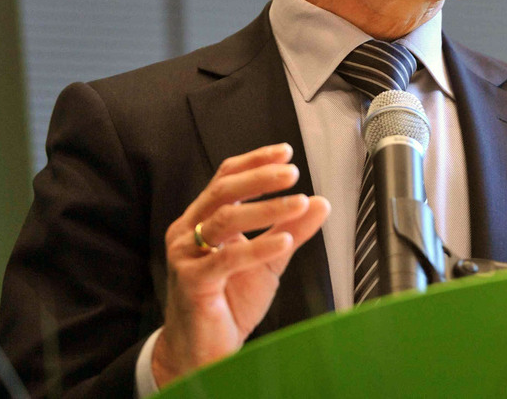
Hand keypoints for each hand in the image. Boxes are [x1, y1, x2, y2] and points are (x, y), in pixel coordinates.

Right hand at [151, 142, 329, 386]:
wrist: (202, 354)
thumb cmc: (229, 303)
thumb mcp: (267, 262)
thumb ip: (290, 231)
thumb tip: (320, 203)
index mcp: (201, 219)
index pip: (226, 177)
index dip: (255, 162)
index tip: (286, 152)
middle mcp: (188, 231)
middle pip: (223, 191)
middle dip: (260, 178)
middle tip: (292, 173)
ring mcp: (186, 255)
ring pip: (226, 219)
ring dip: (266, 209)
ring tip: (298, 203)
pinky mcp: (192, 282)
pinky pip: (227, 259)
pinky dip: (258, 246)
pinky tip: (283, 241)